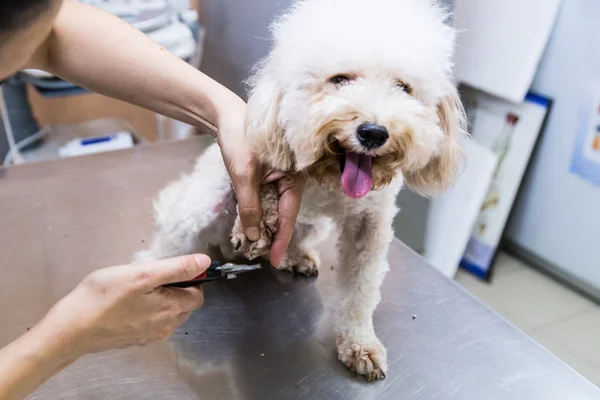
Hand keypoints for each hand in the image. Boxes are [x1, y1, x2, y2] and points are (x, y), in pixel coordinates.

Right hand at [44, 255, 210, 354]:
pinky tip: (127, 303)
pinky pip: (151, 322)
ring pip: (168, 314)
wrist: (71, 329)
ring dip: (161, 300)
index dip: (191, 279)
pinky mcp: (133, 339)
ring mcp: (148, 336)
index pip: (198, 295)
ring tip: (137, 289)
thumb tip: (205, 262)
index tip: (171, 269)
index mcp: (171, 310)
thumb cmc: (105, 296)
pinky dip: (147, 311)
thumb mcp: (143, 274)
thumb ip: (177, 268)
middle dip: (176, 289)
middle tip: (150, 277)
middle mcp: (165, 327)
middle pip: (184, 306)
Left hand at [215, 95, 305, 266]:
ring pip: (274, 209)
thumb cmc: (239, 137)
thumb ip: (250, 207)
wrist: (225, 114)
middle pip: (283, 214)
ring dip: (264, 226)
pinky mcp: (269, 177)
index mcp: (294, 176)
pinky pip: (267, 200)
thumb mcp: (243, 175)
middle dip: (273, 235)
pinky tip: (250, 225)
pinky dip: (258, 212)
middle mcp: (291, 179)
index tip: (276, 261)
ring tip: (255, 245)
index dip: (281, 240)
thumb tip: (254, 236)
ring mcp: (280, 178)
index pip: (289, 215)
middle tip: (262, 256)